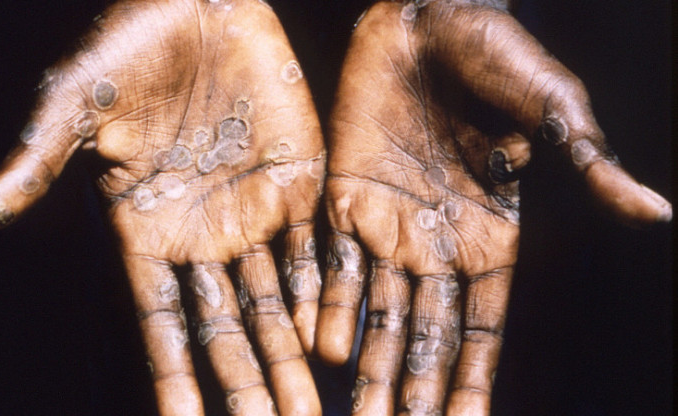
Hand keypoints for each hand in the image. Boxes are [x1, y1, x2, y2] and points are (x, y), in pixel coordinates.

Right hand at [0, 0, 323, 414]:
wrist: (199, 4)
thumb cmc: (129, 46)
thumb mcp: (76, 104)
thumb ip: (38, 163)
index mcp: (148, 229)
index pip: (163, 320)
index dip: (174, 376)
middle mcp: (203, 233)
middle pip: (227, 326)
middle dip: (247, 384)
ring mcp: (254, 212)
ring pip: (277, 300)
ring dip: (291, 355)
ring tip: (308, 409)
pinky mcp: (297, 182)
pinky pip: (314, 250)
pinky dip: (322, 294)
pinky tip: (330, 340)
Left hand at [315, 1, 670, 414]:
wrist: (426, 19)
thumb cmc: (497, 57)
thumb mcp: (551, 110)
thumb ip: (589, 165)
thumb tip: (657, 212)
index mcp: (490, 237)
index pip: (481, 326)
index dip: (473, 377)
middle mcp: (437, 244)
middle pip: (424, 333)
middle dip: (414, 388)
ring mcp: (388, 225)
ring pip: (375, 311)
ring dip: (367, 364)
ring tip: (359, 415)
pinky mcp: (345, 198)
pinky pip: (332, 263)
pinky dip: (326, 305)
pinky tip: (322, 349)